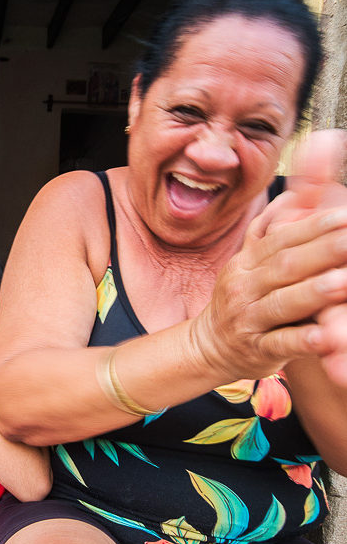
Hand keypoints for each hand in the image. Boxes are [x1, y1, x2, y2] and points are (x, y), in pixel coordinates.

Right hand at [261, 130, 346, 383]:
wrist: (210, 347)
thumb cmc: (243, 302)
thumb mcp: (249, 265)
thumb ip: (269, 231)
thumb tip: (290, 193)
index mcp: (246, 263)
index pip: (281, 240)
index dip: (313, 227)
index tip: (345, 216)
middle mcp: (243, 287)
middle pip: (285, 266)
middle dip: (323, 252)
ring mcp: (247, 319)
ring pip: (282, 303)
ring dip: (315, 292)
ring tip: (346, 281)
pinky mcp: (255, 350)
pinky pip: (280, 343)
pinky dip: (303, 341)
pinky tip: (326, 338)